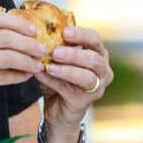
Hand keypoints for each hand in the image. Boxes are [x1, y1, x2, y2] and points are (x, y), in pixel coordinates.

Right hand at [0, 11, 45, 121]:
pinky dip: (16, 76)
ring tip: (38, 64)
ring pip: (6, 56)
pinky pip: (1, 76)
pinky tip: (26, 76)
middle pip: (5, 36)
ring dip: (26, 60)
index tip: (34, 28)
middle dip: (28, 42)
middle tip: (42, 48)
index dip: (18, 22)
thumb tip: (13, 32)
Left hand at [41, 26, 112, 142]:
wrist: (57, 110)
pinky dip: (54, 81)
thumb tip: (38, 34)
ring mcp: (97, 87)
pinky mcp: (85, 101)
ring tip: (49, 66)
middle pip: (93, 58)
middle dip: (74, 54)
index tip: (64, 32)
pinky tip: (42, 75)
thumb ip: (54, 48)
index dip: (81, 34)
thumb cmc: (60, 79)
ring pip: (86, 76)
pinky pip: (70, 89)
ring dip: (67, 70)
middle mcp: (103, 70)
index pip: (95, 39)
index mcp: (98, 53)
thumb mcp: (58, 61)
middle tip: (55, 51)